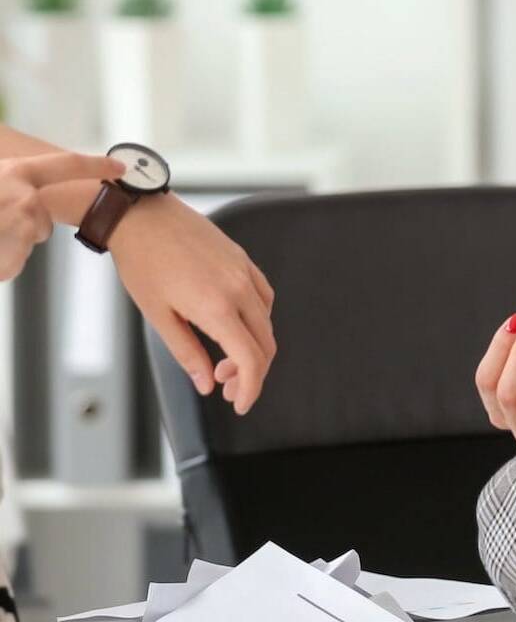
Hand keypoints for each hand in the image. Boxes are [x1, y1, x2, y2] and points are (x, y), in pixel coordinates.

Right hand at [0, 152, 123, 279]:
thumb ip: (12, 185)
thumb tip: (36, 200)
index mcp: (17, 172)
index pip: (66, 164)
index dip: (95, 166)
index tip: (123, 168)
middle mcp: (23, 193)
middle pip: (42, 224)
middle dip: (23, 232)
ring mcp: (18, 220)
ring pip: (26, 245)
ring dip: (6, 250)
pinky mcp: (12, 249)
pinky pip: (11, 265)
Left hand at [109, 195, 277, 414]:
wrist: (143, 217)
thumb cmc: (143, 264)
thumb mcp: (158, 316)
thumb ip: (187, 353)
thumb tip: (205, 384)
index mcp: (217, 307)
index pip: (250, 358)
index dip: (252, 388)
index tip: (242, 404)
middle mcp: (239, 289)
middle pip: (265, 343)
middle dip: (251, 373)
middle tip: (227, 388)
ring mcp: (244, 272)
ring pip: (267, 321)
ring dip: (253, 347)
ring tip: (225, 361)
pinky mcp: (243, 260)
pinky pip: (263, 297)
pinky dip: (257, 321)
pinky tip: (236, 327)